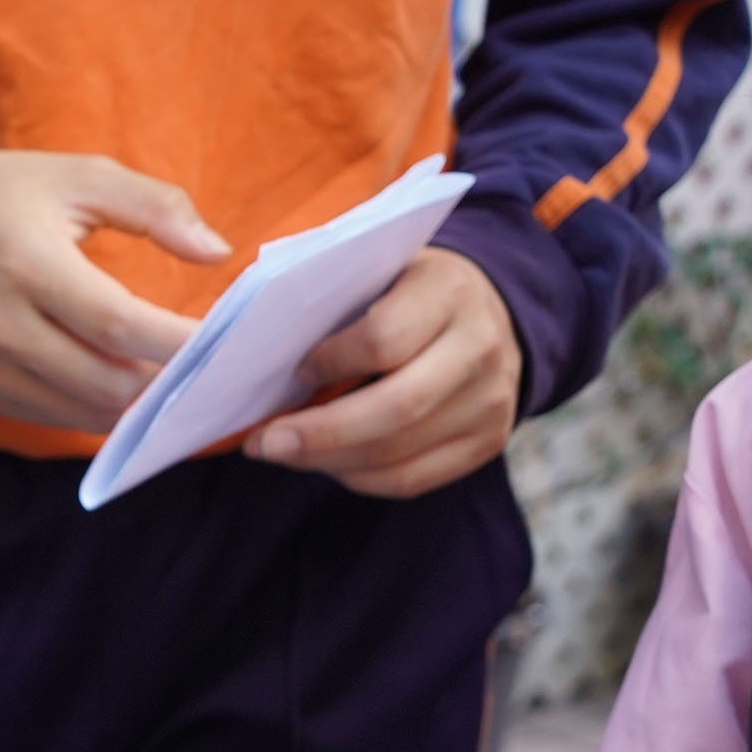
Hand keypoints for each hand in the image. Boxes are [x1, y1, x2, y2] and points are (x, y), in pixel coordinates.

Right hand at [0, 150, 229, 432]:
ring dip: (137, 400)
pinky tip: (123, 378)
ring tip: (171, 372)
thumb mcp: (82, 177)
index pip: (117, 323)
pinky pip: (58, 417)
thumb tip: (217, 252)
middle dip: (166, 378)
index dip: (178, 341)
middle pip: (107, 380)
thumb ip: (156, 207)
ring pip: (87, 412)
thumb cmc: (9, 195)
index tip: (225, 339)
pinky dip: (99, 405)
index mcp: (25, 262)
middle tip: (205, 360)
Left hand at [247, 246, 521, 497]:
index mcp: (450, 290)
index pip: (386, 339)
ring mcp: (490, 402)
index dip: (332, 362)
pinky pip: (410, 480)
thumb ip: (336, 301)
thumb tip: (262, 354)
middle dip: (319, 433)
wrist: (487, 314)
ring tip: (282, 453)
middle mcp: (480, 347)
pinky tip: (325, 463)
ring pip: (398, 454)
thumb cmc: (407, 292)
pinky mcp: (485, 443)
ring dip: (327, 460)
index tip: (295, 371)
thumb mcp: (381, 272)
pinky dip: (357, 478)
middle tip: (264, 442)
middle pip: (395, 409)